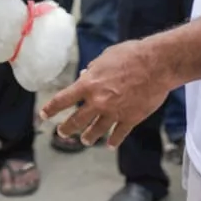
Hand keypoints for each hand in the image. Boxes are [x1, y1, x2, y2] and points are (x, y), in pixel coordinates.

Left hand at [39, 39, 173, 147]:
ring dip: (87, 137)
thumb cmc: (130, 55)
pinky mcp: (130, 119)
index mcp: (89, 84)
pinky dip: (113, 140)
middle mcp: (98, 101)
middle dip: (66, 129)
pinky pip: (118, 134)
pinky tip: (109, 144)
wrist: (156, 65)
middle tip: (61, 133)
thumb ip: (93, 69)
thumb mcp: (105, 57)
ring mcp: (114, 112)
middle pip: (76, 121)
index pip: (62, 99)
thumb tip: (85, 75)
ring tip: (84, 140)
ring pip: (95, 131)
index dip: (51, 108)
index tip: (43, 115)